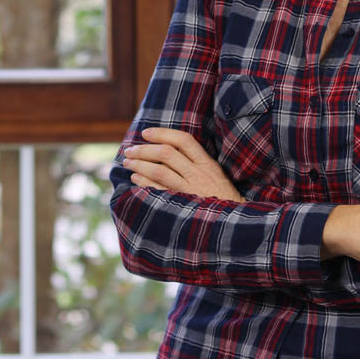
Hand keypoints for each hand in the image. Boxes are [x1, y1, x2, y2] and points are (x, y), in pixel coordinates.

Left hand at [122, 128, 244, 202]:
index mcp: (207, 164)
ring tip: (128, 163)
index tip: (145, 133)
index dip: (162, 133)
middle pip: (166, 153)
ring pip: (159, 171)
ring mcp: (190, 190)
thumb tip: (165, 147)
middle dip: (143, 149)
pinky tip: (135, 179)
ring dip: (139, 165)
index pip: (183, 140)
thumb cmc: (221, 197)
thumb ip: (196, 161)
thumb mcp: (215, 174)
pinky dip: (143, 182)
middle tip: (129, 150)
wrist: (232, 225)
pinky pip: (157, 191)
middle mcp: (198, 174)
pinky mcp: (181, 206)